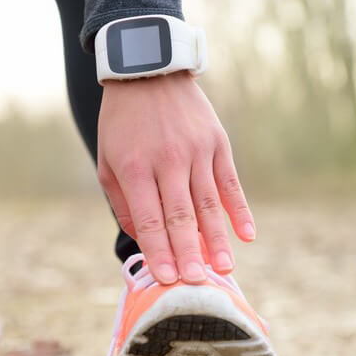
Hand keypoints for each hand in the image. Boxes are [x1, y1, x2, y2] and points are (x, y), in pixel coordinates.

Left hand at [97, 71, 255, 283]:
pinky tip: (247, 235)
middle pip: (180, 217)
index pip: (150, 220)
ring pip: (208, 204)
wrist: (149, 72)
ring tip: (225, 269)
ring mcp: (196, 151)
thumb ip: (123, 202)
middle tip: (197, 284)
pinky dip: (240, 210)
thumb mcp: (108, 160)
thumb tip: (143, 240)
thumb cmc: (122, 123)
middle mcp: (168, 161)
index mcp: (135, 168)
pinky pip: (230, 183)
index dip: (159, 251)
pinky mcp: (218, 143)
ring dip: (217, 239)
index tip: (168, 279)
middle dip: (189, 254)